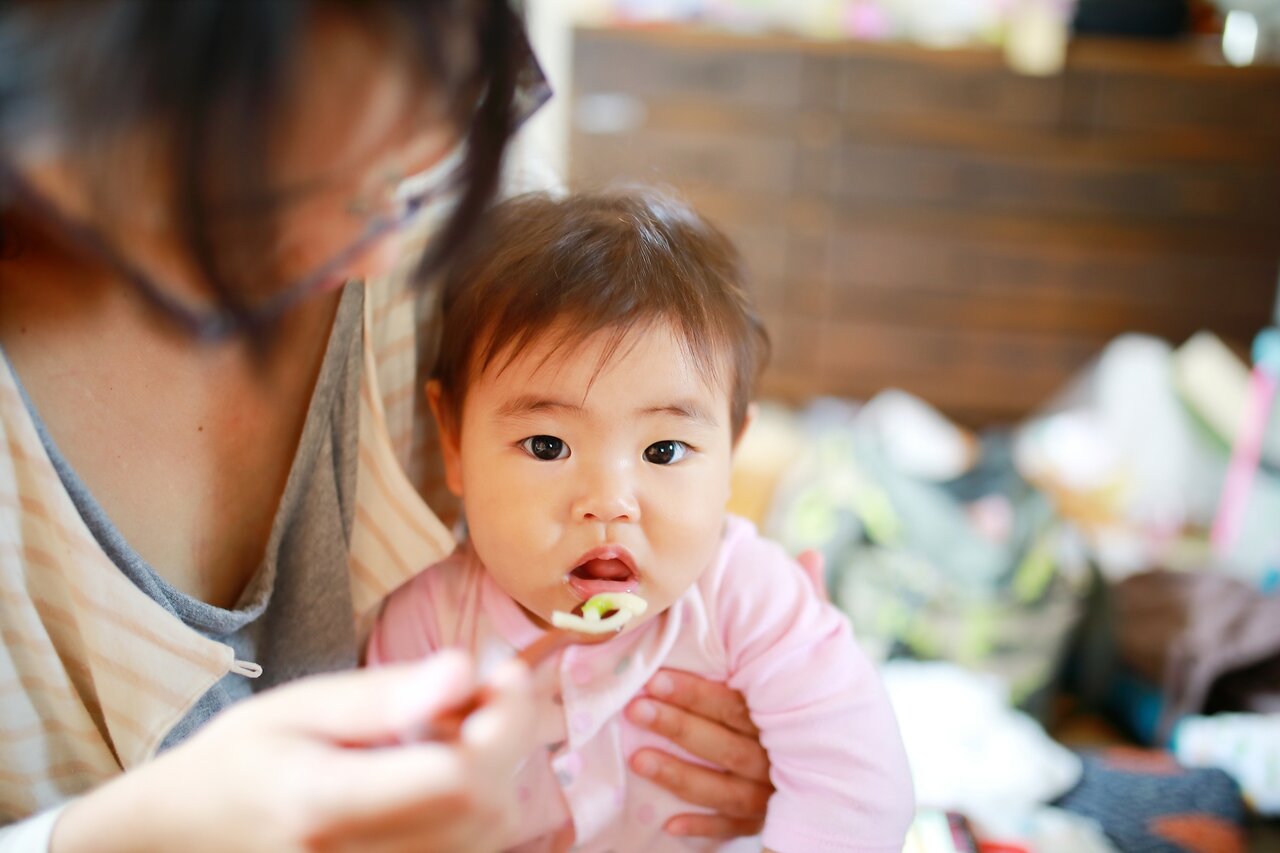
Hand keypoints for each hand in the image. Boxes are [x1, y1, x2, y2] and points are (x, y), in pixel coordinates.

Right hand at [52, 651, 533, 852]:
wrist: (186, 838)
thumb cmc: (239, 761)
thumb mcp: (298, 707)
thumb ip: (383, 696)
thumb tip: (465, 670)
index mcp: (323, 805)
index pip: (456, 779)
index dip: (503, 725)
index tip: (507, 673)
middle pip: (485, 810)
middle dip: (504, 742)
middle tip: (483, 689)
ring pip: (486, 835)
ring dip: (494, 772)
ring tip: (451, 727)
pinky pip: (464, 850)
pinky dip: (474, 805)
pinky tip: (441, 770)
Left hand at [621, 549, 824, 839]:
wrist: (857, 773)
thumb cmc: (820, 699)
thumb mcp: (817, 657)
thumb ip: (811, 610)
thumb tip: (809, 555)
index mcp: (786, 714)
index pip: (737, 703)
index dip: (698, 692)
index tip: (657, 676)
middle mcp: (780, 756)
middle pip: (725, 742)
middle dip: (681, 726)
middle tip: (637, 708)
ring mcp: (773, 793)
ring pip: (723, 787)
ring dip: (680, 776)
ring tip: (638, 757)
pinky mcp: (767, 821)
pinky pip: (732, 829)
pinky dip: (702, 830)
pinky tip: (667, 826)